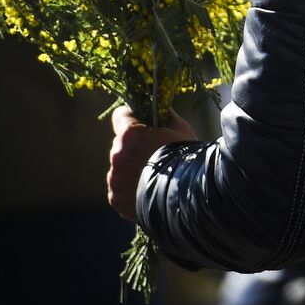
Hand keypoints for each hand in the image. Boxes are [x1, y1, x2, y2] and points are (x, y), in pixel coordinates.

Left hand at [107, 106, 196, 221]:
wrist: (189, 195)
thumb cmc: (188, 158)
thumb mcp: (181, 129)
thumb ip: (165, 116)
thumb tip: (160, 107)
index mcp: (130, 133)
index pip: (120, 115)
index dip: (132, 118)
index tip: (142, 123)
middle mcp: (117, 154)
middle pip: (121, 144)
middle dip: (134, 146)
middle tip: (154, 155)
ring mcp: (114, 177)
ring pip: (120, 166)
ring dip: (131, 168)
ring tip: (154, 177)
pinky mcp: (115, 197)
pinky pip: (119, 187)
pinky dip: (130, 188)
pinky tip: (148, 191)